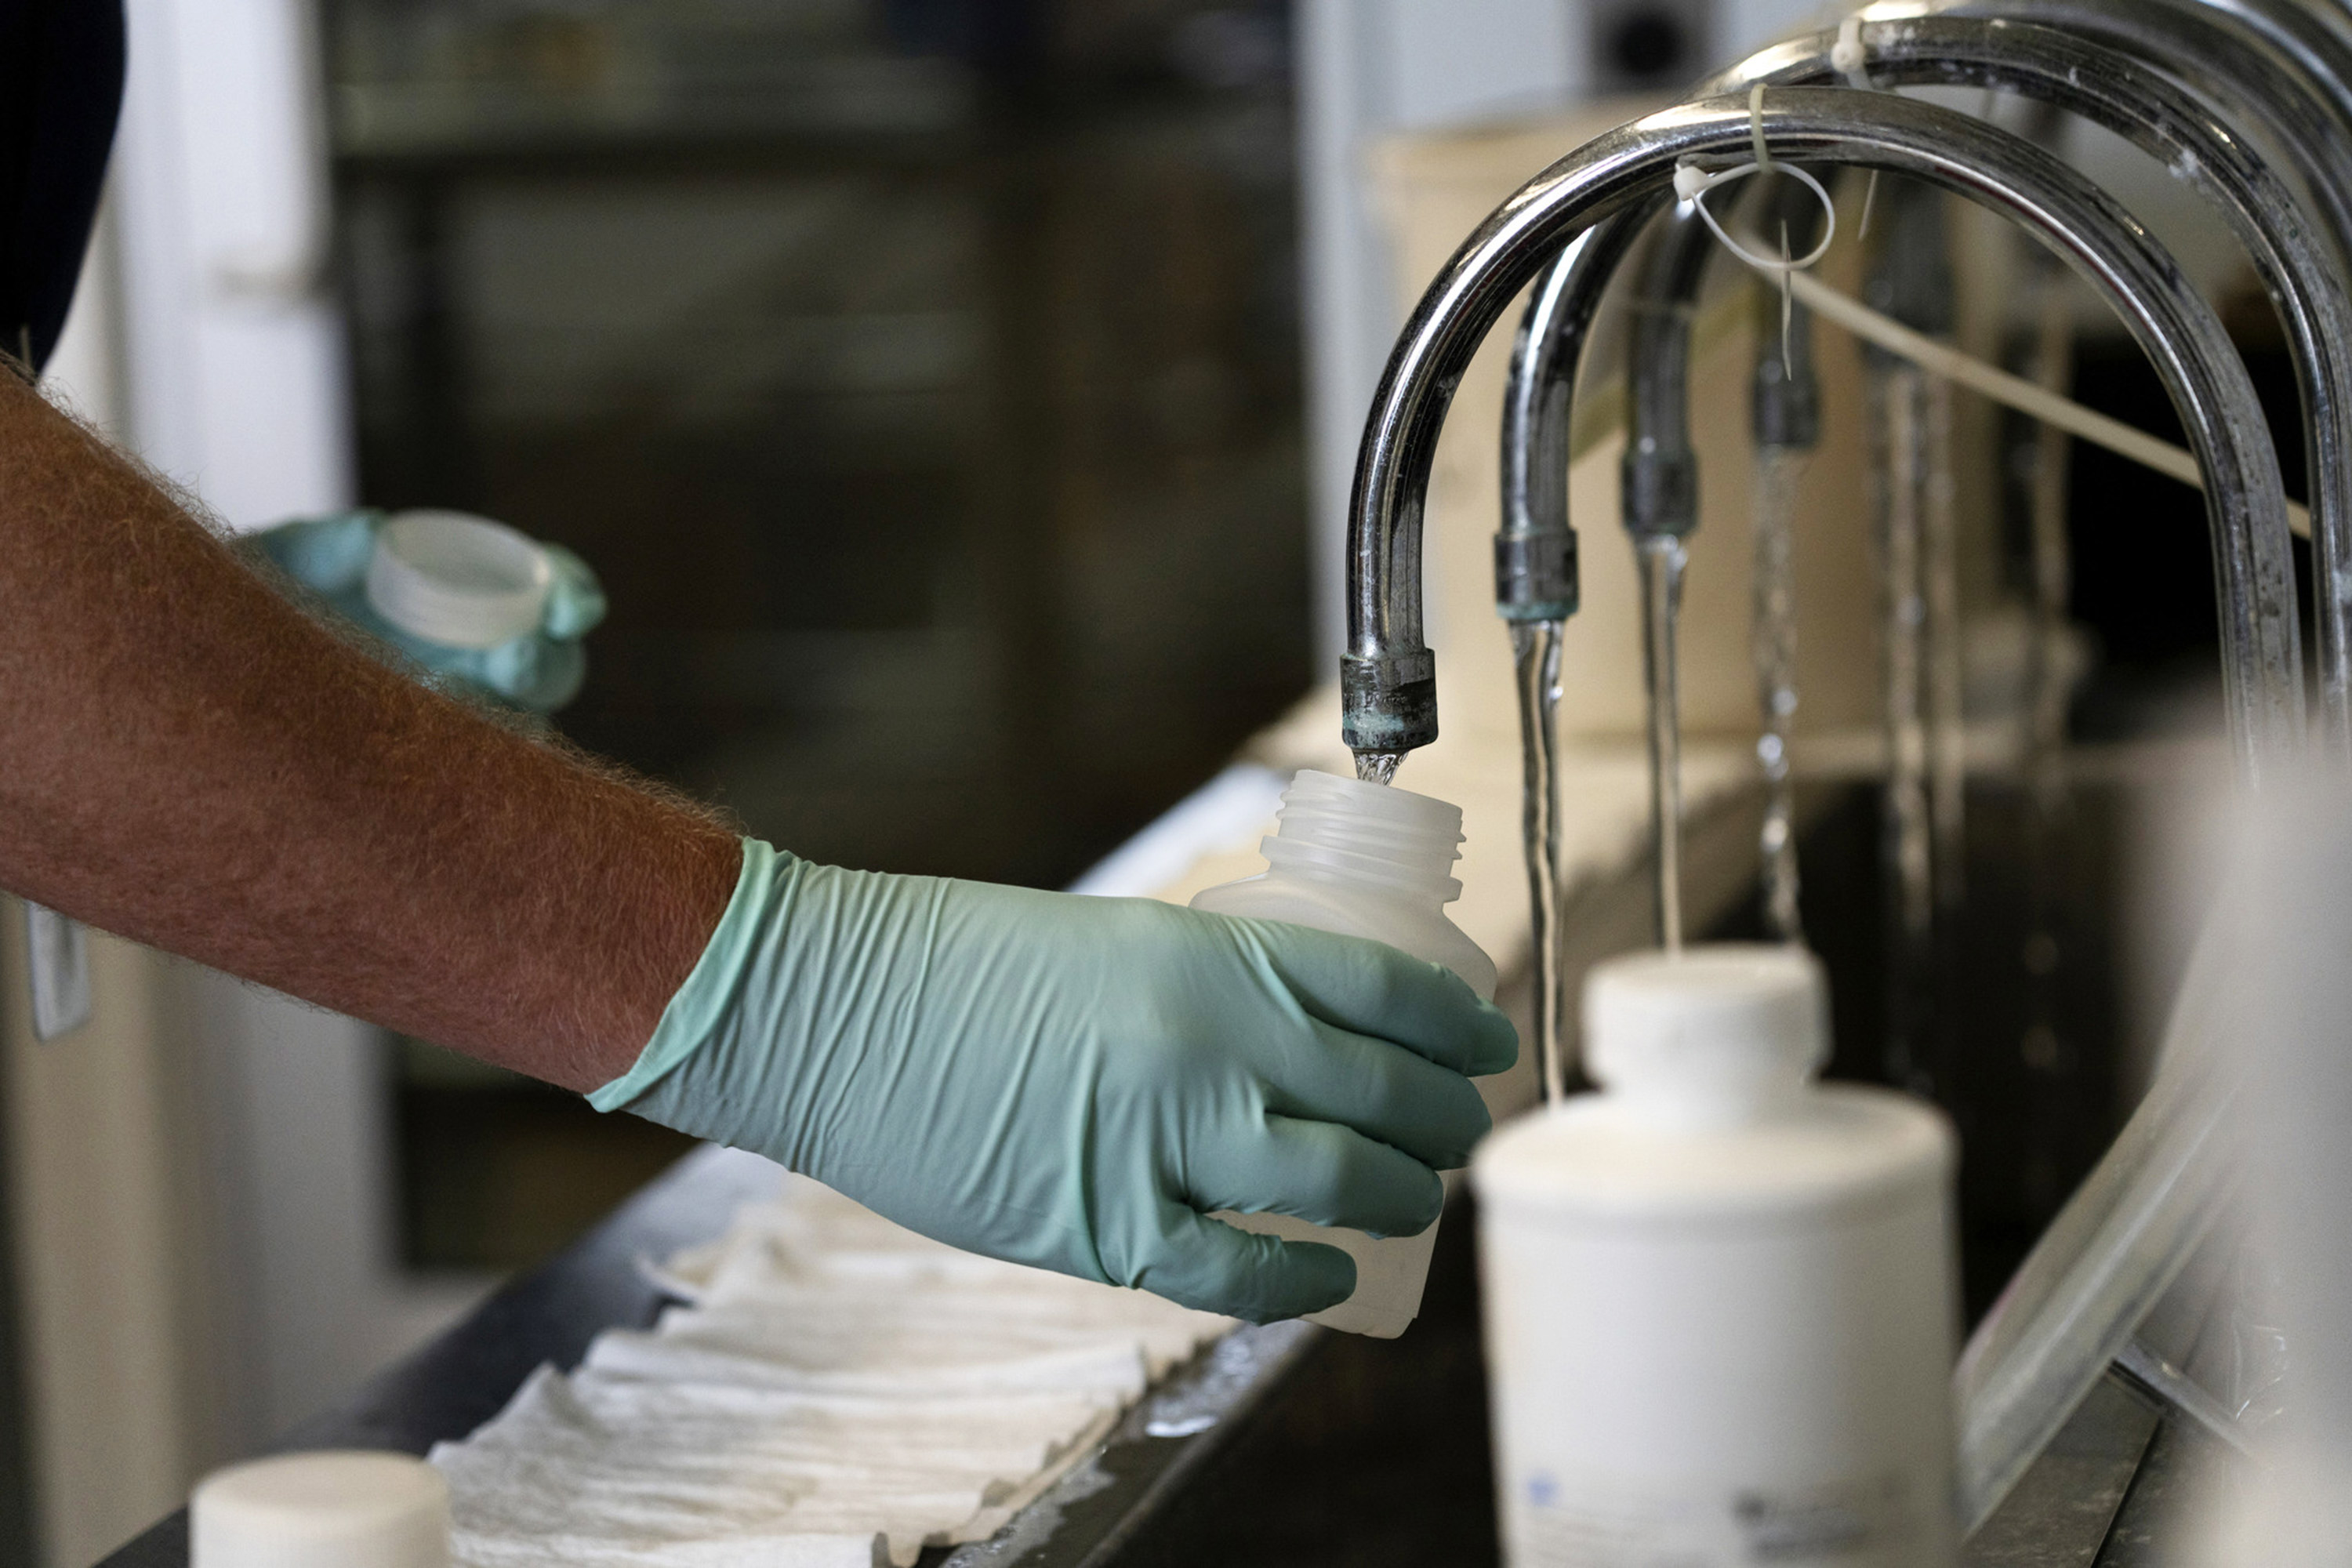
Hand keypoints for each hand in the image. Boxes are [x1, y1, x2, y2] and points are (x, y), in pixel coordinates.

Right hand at [595, 841, 1516, 1319]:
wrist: (838, 1011)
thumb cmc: (958, 963)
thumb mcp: (1115, 940)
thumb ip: (1206, 989)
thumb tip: (1284, 1046)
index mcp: (1214, 956)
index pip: (1386, 990)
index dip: (1457, 1025)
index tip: (1487, 1040)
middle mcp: (1212, 1045)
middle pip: (1385, 1093)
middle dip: (1447, 1118)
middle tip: (1461, 1129)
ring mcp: (1167, 1141)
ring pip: (1339, 1183)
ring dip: (1399, 1194)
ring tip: (1417, 1196)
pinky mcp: (1110, 1226)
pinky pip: (1244, 1273)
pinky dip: (1302, 1280)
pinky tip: (1328, 1275)